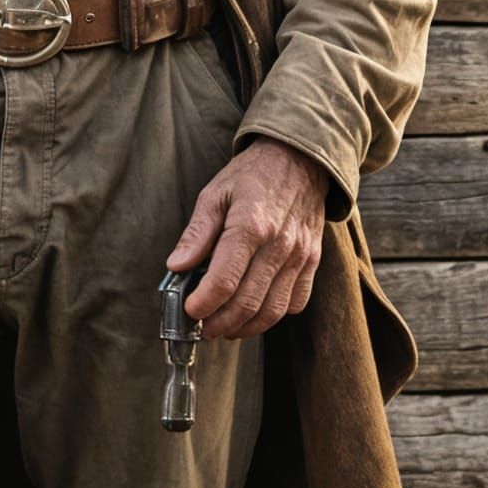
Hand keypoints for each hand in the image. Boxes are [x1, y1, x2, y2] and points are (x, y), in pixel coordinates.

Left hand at [165, 138, 327, 338]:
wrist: (299, 158)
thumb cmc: (252, 175)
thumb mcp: (215, 192)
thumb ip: (197, 232)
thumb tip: (176, 266)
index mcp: (249, 225)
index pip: (224, 280)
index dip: (203, 303)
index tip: (190, 311)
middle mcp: (278, 245)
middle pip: (248, 302)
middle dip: (221, 323)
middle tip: (204, 328)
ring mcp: (299, 256)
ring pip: (273, 310)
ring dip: (246, 327)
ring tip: (225, 327)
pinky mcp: (312, 261)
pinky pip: (296, 303)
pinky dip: (273, 315)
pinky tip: (254, 312)